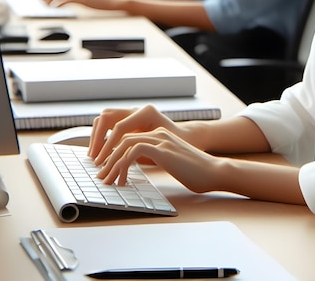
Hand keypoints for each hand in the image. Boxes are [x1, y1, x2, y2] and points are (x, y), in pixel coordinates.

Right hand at [89, 104, 178, 162]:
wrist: (185, 138)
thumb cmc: (175, 145)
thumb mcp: (158, 149)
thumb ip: (138, 151)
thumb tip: (119, 161)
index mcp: (146, 113)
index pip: (119, 126)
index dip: (107, 145)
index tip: (101, 160)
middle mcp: (137, 109)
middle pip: (107, 116)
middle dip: (97, 137)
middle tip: (94, 157)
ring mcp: (132, 113)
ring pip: (105, 118)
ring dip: (97, 136)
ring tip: (94, 156)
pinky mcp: (128, 120)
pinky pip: (109, 124)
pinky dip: (101, 136)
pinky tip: (100, 152)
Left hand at [96, 126, 221, 192]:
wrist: (214, 171)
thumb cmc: (196, 172)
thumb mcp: (172, 163)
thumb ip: (158, 160)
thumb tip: (138, 170)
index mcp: (161, 136)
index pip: (129, 138)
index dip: (114, 153)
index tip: (107, 170)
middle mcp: (159, 134)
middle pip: (122, 139)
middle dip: (107, 158)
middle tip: (100, 176)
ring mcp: (161, 140)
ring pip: (124, 144)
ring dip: (111, 163)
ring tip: (106, 180)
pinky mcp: (163, 150)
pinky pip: (133, 152)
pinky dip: (122, 165)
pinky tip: (121, 179)